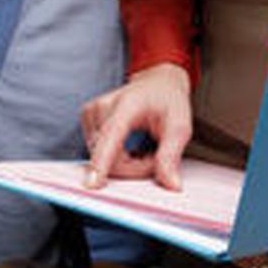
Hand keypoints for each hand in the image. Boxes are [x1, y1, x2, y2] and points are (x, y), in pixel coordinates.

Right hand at [81, 62, 191, 189]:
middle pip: (109, 157)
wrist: (157, 82)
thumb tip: (170, 185)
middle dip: (134, 168)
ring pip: (103, 159)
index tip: (92, 184)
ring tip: (144, 150)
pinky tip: (129, 148)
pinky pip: (98, 154)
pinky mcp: (87, 120)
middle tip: (155, 159)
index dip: (102, 163)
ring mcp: (92, 113)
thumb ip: (171, 155)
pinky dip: (116, 158)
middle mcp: (103, 106)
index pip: (111, 137)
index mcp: (127, 105)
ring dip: (126, 164)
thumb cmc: (168, 100)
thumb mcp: (180, 126)